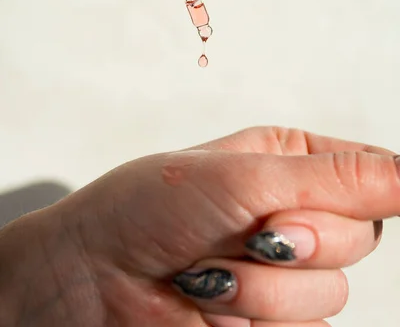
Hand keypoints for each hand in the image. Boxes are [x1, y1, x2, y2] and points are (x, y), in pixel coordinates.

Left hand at [0, 127, 397, 326]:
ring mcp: (283, 271)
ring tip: (211, 271)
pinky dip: (258, 322)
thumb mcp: (244, 176)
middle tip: (252, 232)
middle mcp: (294, 212)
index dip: (376, 190)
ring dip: (269, 288)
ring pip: (332, 293)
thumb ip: (336, 178)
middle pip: (362, 236)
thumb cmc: (148, 207)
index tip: (338, 206)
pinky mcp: (269, 321)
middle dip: (307, 241)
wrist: (91, 279)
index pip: (373, 174)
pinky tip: (212, 306)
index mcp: (291, 162)